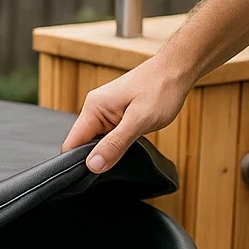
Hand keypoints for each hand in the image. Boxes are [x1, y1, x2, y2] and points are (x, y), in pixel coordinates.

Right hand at [60, 55, 194, 172]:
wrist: (177, 71)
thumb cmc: (161, 89)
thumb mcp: (139, 121)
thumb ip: (114, 144)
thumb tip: (93, 165)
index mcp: (93, 108)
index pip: (71, 143)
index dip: (77, 163)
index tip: (90, 178)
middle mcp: (94, 109)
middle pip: (81, 144)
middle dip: (94, 159)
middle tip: (113, 168)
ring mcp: (104, 111)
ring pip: (95, 141)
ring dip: (107, 152)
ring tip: (124, 155)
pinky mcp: (115, 114)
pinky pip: (106, 136)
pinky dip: (114, 145)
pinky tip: (128, 146)